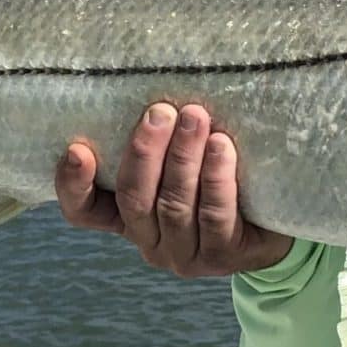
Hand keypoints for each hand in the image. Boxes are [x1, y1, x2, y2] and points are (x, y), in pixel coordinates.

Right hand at [54, 103, 292, 275]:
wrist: (273, 224)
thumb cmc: (217, 182)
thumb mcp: (180, 162)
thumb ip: (158, 142)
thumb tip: (150, 90)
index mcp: (127, 218)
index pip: (84, 211)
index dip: (73, 185)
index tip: (77, 148)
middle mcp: (149, 241)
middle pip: (133, 199)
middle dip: (145, 152)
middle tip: (161, 111)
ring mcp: (184, 255)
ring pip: (173, 206)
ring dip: (182, 158)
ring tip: (196, 117)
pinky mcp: (222, 256)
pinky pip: (215, 216)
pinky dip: (216, 178)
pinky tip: (221, 147)